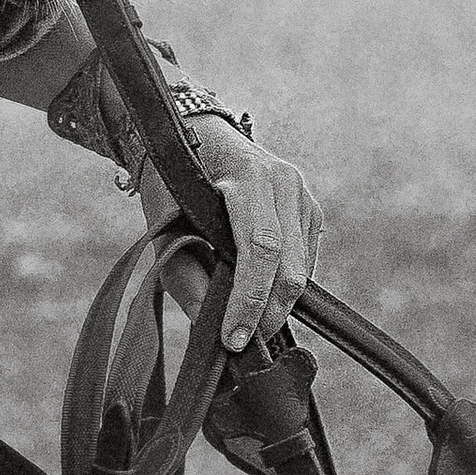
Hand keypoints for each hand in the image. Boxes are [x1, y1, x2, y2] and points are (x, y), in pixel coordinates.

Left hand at [143, 116, 324, 351]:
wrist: (196, 133)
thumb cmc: (173, 180)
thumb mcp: (165, 223)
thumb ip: (185, 273)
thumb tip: (207, 324)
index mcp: (247, 177)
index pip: (261, 248)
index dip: (250, 299)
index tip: (235, 337)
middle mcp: (283, 182)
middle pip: (289, 265)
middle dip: (269, 312)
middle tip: (245, 340)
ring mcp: (302, 194)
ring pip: (302, 267)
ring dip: (278, 303)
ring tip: (251, 324)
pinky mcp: (310, 208)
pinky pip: (305, 259)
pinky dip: (285, 284)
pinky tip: (262, 295)